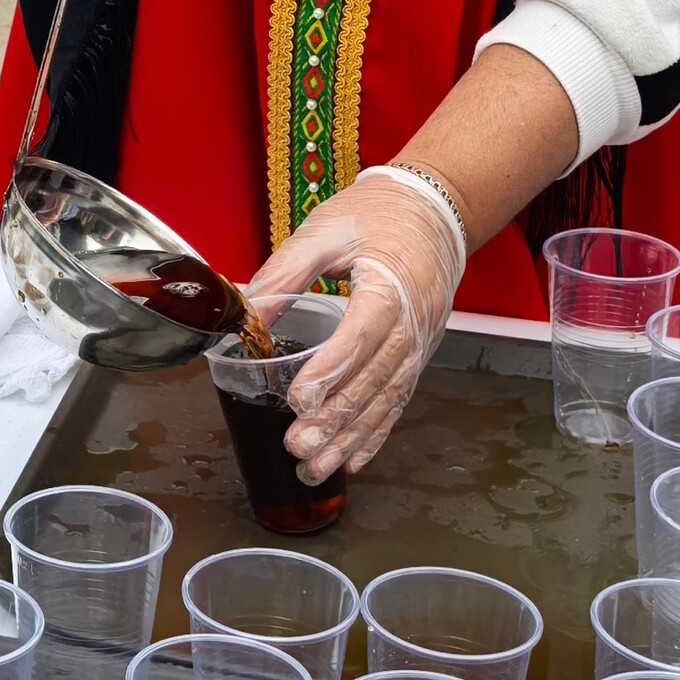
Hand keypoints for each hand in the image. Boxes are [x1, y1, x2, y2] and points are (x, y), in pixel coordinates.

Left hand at [247, 166, 467, 478]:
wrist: (433, 212)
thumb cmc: (377, 216)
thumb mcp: (325, 230)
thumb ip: (285, 271)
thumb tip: (246, 311)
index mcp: (390, 285)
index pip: (362, 335)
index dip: (332, 371)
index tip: (298, 400)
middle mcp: (411, 323)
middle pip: (373, 379)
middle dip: (334, 419)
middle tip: (298, 447)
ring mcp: (419, 345)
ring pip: (385, 401)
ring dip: (351, 439)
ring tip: (316, 467)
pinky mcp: (417, 356)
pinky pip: (397, 401)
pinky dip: (375, 434)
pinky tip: (353, 460)